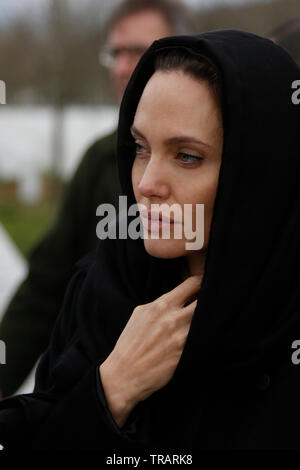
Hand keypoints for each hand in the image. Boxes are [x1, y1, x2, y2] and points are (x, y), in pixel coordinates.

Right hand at [99, 274, 201, 426]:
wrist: (125, 374)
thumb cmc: (130, 343)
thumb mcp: (140, 313)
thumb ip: (160, 302)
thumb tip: (177, 296)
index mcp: (162, 305)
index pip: (192, 284)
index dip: (201, 282)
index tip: (203, 284)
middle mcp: (174, 319)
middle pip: (205, 300)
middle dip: (209, 297)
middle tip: (212, 299)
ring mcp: (183, 338)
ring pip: (208, 319)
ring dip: (209, 317)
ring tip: (210, 317)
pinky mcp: (187, 354)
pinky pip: (204, 339)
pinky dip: (206, 335)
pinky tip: (204, 335)